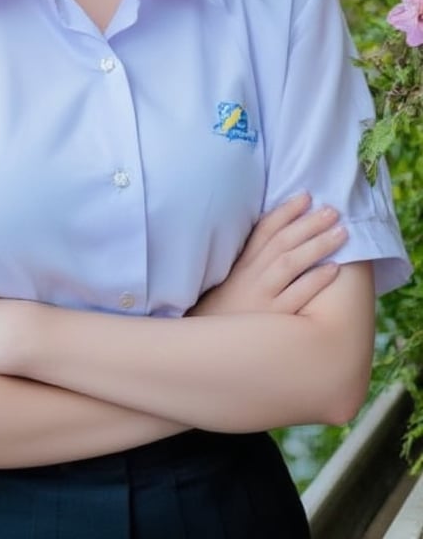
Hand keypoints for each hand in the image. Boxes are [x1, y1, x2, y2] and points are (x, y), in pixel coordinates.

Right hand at [190, 193, 346, 317]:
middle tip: (333, 210)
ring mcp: (261, 297)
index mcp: (241, 265)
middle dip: (308, 223)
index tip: (306, 196)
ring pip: (290, 263)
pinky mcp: (272, 320)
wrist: (206, 350)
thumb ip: (248, 263)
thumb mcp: (229, 284)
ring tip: (341, 233)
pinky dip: (314, 281)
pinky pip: (297, 296)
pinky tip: (333, 269)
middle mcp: (251, 277)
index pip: (264, 230)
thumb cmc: (223, 316)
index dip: (286, 211)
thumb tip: (273, 240)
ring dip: (316, 245)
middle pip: (282, 242)